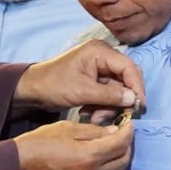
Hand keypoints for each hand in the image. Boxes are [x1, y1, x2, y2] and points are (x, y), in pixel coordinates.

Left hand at [15, 41, 144, 115]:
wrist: (31, 91)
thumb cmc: (53, 85)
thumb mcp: (82, 92)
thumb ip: (110, 95)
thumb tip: (134, 100)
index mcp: (100, 52)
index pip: (129, 67)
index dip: (137, 87)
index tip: (139, 107)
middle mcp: (103, 57)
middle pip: (125, 79)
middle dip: (121, 100)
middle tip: (116, 116)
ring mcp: (98, 69)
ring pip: (117, 90)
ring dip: (110, 106)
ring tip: (96, 117)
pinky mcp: (94, 81)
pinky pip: (107, 94)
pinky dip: (102, 106)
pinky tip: (90, 114)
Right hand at [16, 120, 134, 169]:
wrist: (17, 167)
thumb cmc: (39, 143)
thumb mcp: (67, 128)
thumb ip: (93, 131)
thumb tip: (114, 131)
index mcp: (90, 157)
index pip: (120, 143)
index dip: (128, 131)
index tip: (128, 122)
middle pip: (123, 161)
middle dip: (127, 145)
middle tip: (123, 132)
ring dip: (117, 155)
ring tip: (111, 141)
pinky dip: (106, 164)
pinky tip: (98, 153)